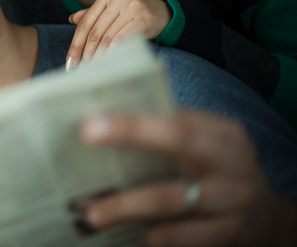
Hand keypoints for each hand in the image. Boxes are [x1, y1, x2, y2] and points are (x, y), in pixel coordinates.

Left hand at [66, 0, 170, 70]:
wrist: (165, 14)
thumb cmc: (135, 15)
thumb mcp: (114, 11)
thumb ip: (94, 14)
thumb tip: (72, 19)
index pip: (86, 23)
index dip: (76, 44)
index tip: (70, 61)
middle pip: (95, 31)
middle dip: (86, 53)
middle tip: (81, 69)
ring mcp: (131, 6)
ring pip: (108, 36)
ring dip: (99, 56)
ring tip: (93, 69)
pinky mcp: (142, 17)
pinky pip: (122, 38)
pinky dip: (113, 51)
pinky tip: (108, 62)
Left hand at [80, 111, 296, 245]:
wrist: (266, 219)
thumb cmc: (216, 173)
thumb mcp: (207, 147)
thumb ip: (170, 132)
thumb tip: (105, 123)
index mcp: (223, 134)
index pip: (177, 118)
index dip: (135, 120)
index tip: (92, 123)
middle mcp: (231, 163)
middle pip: (180, 142)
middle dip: (131, 138)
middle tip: (87, 141)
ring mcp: (232, 202)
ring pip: (171, 200)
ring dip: (126, 205)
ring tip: (93, 212)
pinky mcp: (227, 236)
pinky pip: (181, 237)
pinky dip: (152, 235)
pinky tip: (131, 234)